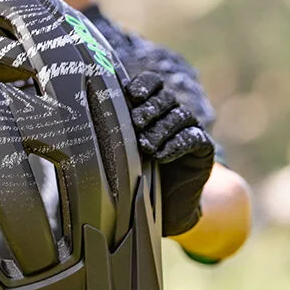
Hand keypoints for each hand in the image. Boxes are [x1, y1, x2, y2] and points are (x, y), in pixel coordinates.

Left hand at [123, 71, 214, 236]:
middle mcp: (172, 113)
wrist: (164, 205)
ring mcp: (189, 128)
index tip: (132, 95)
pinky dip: (175, 145)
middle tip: (135, 122)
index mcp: (152, 106)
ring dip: (159, 130)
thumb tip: (87, 115)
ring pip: (177, 117)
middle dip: (149, 109)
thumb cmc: (136, 174)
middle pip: (164, 98)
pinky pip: (191, 139)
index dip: (144, 85)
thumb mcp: (121, 150)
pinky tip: (160, 155)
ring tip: (144, 146)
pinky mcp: (202, 147)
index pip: (152, 83)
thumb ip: (113, 130)